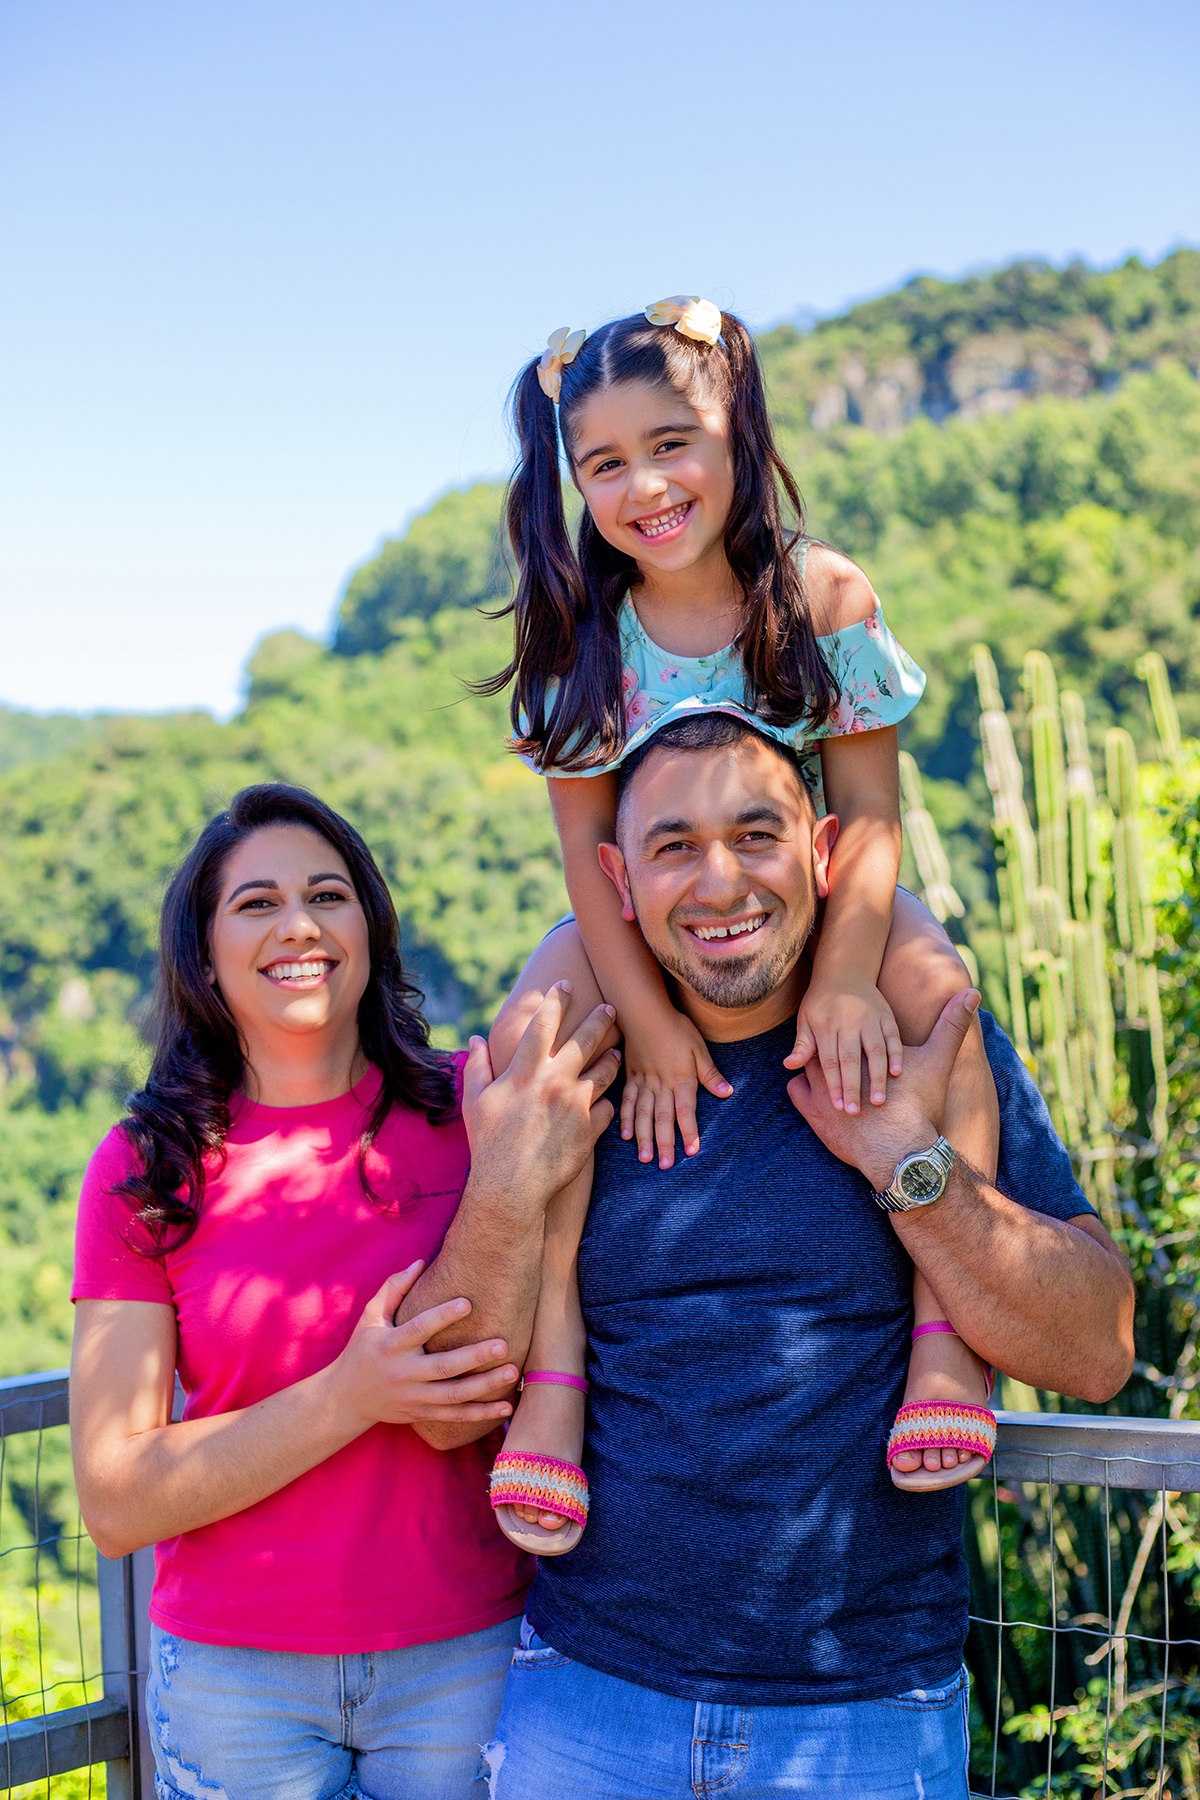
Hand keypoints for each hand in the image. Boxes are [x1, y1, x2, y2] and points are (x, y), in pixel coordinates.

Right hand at [330, 1263, 520, 1429]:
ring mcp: (413, 1397)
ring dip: (485, 1386)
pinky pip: (455, 1416)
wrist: (346, 1398)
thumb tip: (421, 1261)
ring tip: (514, 1372)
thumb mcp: (371, 1317)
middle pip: (443, 1367)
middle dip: (475, 1357)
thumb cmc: (363, 1349)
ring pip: (454, 1395)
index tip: (468, 1303)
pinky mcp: (421, 1414)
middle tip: (503, 1345)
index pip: (419, 1329)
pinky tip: (507, 1406)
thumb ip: (395, 1288)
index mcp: (391, 1345)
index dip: (442, 1316)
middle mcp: (403, 1373)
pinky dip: (481, 1414)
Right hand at [463, 982, 621, 1207]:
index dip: (556, 1000)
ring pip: (606, 1072)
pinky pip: (608, 1108)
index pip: (544, 1024)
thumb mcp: (474, 1101)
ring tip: (617, 1053)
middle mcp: (554, 1082)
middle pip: (586, 1040)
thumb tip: (476, 1039)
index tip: (566, 985)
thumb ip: (476, 1066)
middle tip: (611, 1008)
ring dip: (612, 1059)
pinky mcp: (591, 1129)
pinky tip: (607, 1102)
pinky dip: (607, 1104)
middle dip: (601, 1020)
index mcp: (525, 1072)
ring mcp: (576, 1105)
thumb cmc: (488, 1143)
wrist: (511, 1187)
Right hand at [621, 1012, 731, 1168]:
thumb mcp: (699, 1048)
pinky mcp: (631, 1077)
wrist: (644, 1012)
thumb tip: (727, 1092)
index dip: (689, 1132)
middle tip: (665, 1166)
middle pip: (663, 1119)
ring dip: (644, 1138)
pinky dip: (625, 1118)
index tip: (691, 1151)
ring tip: (645, 1158)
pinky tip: (625, 1135)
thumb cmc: (676, 1028)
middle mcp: (661, 1085)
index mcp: (681, 1079)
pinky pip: (627, 1101)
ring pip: (642, 1114)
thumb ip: (710, 1073)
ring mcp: (643, 1082)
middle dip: (665, 1143)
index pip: (685, 1112)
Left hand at [784, 977, 903, 1113]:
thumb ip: (802, 1044)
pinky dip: (896, 1055)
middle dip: (852, 1087)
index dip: (833, 1085)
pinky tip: (898, 1074)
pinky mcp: (886, 1016)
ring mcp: (870, 1018)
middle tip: (854, 1112)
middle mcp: (848, 1022)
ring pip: (875, 1051)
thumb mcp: (805, 1019)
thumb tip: (788, 1065)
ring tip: (878, 1101)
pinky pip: (893, 1038)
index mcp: (826, 1025)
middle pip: (851, 1059)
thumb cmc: (820, 1002)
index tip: (836, 1107)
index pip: (829, 1060)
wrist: (844, 971)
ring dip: (877, 1077)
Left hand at [787, 988, 979, 1190]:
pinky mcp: (813, 1116)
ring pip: (807, 1066)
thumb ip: (952, 1025)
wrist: (901, 1151)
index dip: (844, 1020)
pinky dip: (801, 1089)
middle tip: (827, 1036)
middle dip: (826, 1041)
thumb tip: (973, 993)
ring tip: (816, 1063)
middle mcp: (838, 1065)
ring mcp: (822, 1090)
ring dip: (812, 1065)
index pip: (844, 1025)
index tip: (844, 1015)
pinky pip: (796, 1092)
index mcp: (863, 1049)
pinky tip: (811, 1090)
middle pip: (824, 1043)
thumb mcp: (938, 1061)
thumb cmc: (919, 1106)